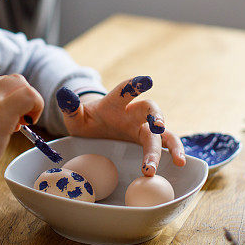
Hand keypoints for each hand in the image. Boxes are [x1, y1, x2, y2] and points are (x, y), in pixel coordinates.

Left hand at [57, 76, 185, 176]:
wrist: (94, 130)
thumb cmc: (85, 121)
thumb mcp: (74, 117)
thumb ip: (70, 107)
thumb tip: (64, 94)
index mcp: (115, 103)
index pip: (125, 90)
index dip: (135, 85)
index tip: (147, 80)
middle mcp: (133, 114)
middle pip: (150, 110)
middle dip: (156, 117)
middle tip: (158, 127)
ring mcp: (142, 129)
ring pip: (163, 133)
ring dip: (171, 145)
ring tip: (177, 160)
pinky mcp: (147, 143)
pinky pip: (165, 146)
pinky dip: (174, 153)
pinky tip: (180, 164)